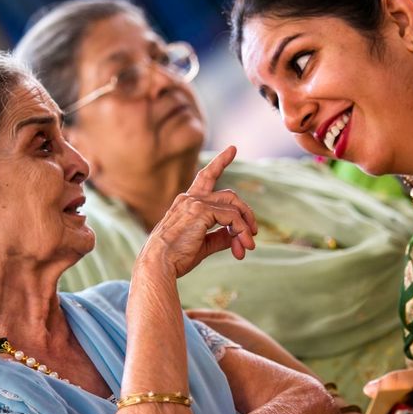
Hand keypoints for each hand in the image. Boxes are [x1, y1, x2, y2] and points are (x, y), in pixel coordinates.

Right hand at [141, 146, 256, 277]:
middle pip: (229, 196)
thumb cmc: (174, 258)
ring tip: (249, 245)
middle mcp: (190, 198)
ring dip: (245, 227)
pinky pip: (232, 218)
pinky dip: (241, 231)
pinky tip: (241, 246)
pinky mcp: (201, 210)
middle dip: (246, 213)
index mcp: (186, 203)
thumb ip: (218, 237)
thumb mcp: (201, 245)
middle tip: (254, 234)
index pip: (205, 177)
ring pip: (234, 207)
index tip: (233, 149)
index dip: (220, 162)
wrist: (158, 264)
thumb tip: (235, 236)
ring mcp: (195, 202)